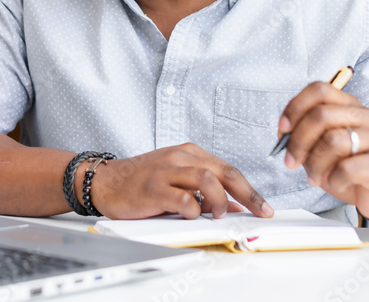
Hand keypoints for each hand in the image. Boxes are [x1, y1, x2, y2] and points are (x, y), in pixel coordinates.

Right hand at [83, 143, 272, 219]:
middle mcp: (180, 157)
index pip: (228, 169)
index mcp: (188, 153)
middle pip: (224, 171)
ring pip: (208, 179)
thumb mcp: (176, 180)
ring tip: (217, 214)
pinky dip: (194, 210)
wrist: (106, 181)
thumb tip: (233, 206)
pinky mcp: (154, 188)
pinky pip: (184, 199)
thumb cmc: (141, 180)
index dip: (249, 189)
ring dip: (220, 200)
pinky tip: (191, 215)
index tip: (263, 206)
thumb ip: (204, 190)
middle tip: (259, 211)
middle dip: (247, 194)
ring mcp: (166, 171)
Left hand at [278, 81, 368, 222]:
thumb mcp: (322, 148)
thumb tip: (284, 134)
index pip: (319, 89)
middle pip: (321, 115)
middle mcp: (366, 116)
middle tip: (290, 162)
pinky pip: (348, 168)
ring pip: (332, 141)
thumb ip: (305, 136)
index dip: (295, 107)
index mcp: (350, 106)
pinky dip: (334, 179)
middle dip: (298, 141)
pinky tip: (337, 183)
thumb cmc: (351, 169)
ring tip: (314, 178)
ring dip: (314, 164)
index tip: (283, 130)